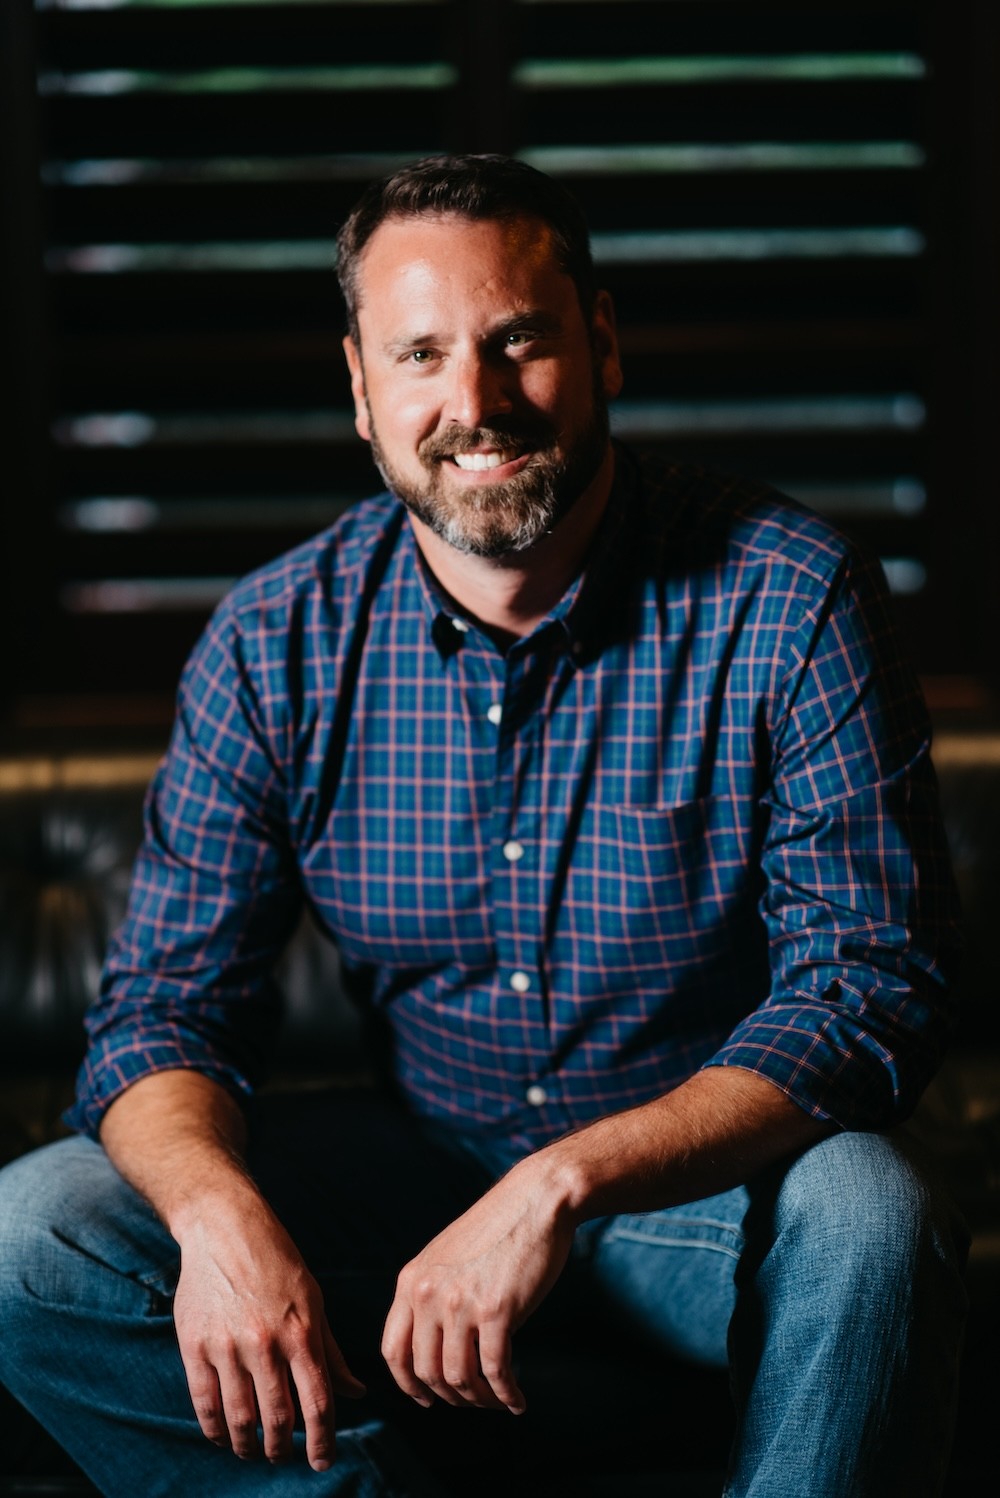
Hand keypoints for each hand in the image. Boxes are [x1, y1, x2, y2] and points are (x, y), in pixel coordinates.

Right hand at [172, 1197, 364, 1467]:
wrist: (225, 1226)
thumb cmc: (277, 1260)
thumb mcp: (313, 1298)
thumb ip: (331, 1350)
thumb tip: (357, 1392)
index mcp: (301, 1331)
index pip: (318, 1401)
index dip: (322, 1439)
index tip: (323, 1461)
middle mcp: (266, 1343)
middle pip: (278, 1418)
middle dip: (283, 1448)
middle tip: (283, 1457)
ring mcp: (228, 1345)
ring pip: (241, 1418)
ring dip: (249, 1446)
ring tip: (254, 1451)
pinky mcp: (195, 1345)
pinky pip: (205, 1403)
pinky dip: (215, 1430)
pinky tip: (224, 1436)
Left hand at [381, 1159, 575, 1414]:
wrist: (536, 1200)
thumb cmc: (497, 1229)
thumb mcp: (445, 1258)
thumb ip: (432, 1295)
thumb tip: (434, 1349)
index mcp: (411, 1280)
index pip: (393, 1351)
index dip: (408, 1385)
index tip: (426, 1399)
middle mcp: (428, 1293)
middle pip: (426, 1372)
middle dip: (451, 1397)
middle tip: (474, 1400)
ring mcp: (460, 1303)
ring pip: (459, 1378)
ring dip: (479, 1399)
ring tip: (497, 1400)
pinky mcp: (497, 1310)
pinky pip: (496, 1370)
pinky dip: (506, 1394)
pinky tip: (517, 1400)